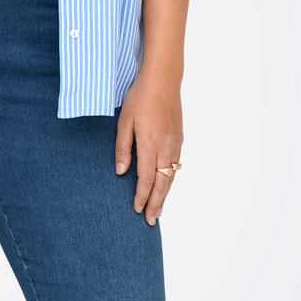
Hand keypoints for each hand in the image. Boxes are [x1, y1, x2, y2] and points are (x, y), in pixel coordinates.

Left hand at [115, 64, 183, 223]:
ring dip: (165, 194)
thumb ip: (122, 148)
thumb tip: (120, 172)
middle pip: (162, 183)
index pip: (145, 179)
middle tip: (152, 220)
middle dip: (156, 203)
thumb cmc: (140, 98)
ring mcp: (175, 143)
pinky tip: (166, 185)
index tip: (138, 210)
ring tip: (159, 209)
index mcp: (150, 144)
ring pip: (171, 176)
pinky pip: (176, 166)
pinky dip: (170, 180)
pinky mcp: (179, 138)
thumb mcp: (124, 122)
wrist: (163, 79)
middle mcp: (166, 147)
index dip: (141, 196)